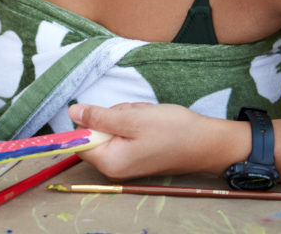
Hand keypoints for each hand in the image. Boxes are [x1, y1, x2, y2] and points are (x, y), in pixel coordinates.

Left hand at [68, 102, 244, 179]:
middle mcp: (114, 166)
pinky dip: (135, 121)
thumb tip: (72, 113)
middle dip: (113, 116)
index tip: (107, 114)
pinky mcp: (135, 153)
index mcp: (109, 162)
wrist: (208, 143)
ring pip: (111, 126)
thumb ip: (98, 117)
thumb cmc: (173, 131)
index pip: (79, 141)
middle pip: (95, 131)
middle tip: (135, 116)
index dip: (88, 122)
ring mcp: (126, 160)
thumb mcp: (132, 118)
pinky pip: (125, 130)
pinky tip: (151, 122)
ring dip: (126, 115)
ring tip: (148, 118)